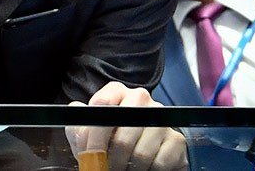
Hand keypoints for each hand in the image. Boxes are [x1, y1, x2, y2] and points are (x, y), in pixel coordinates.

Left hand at [66, 82, 187, 170]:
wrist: (133, 155)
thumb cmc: (106, 140)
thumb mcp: (85, 132)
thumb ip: (78, 124)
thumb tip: (77, 114)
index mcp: (117, 91)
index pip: (103, 105)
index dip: (94, 134)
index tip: (89, 153)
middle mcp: (141, 98)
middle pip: (122, 134)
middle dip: (111, 157)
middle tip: (105, 168)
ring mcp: (161, 117)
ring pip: (141, 153)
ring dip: (128, 168)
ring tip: (121, 170)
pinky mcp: (176, 139)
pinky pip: (159, 163)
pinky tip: (140, 170)